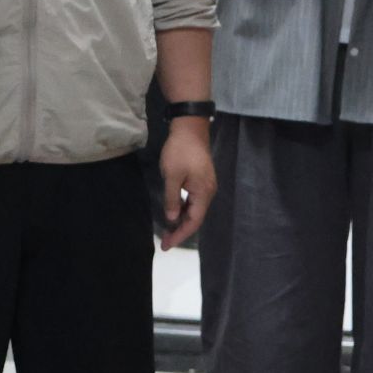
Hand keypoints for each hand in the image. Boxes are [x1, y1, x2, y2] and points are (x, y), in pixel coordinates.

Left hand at [158, 118, 216, 251]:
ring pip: (194, 210)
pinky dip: (183, 209)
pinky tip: (173, 212)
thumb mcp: (172, 175)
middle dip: (180, 230)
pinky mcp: (200, 180)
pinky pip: (193, 201)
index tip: (166, 245)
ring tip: (166, 230)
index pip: (193, 222)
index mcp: (203, 193)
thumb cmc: (180, 151)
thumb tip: (171, 218)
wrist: (190, 127)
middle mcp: (208, 192)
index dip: (180, 235)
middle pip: (195, 218)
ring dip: (181, 220)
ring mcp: (205, 186)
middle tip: (164, 241)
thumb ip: (172, 198)